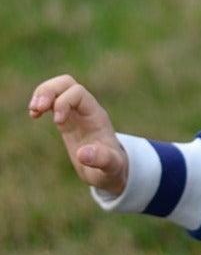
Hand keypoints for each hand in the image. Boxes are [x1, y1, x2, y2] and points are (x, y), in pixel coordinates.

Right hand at [29, 75, 128, 195]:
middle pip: (66, 83)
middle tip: (38, 108)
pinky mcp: (66, 120)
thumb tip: (83, 154)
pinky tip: (34, 115)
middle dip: (49, 90)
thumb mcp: (111, 167)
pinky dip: (40, 103)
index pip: (78, 92)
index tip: (57, 123)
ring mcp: (75, 113)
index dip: (64, 102)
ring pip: (57, 88)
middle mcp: (86, 110)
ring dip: (41, 94)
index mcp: (97, 116)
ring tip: (33, 111)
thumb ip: (102, 160)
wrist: (111, 171)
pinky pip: (52, 100)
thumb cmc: (112, 169)